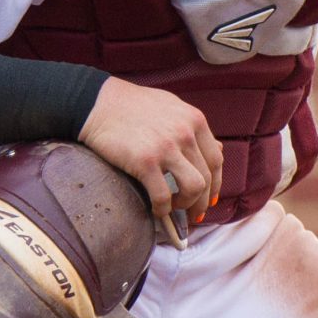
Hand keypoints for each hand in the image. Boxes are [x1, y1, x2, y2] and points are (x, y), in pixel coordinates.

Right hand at [78, 78, 222, 239]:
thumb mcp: (172, 108)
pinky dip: (162, 209)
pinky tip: (156, 209)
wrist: (98, 104)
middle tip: (193, 214)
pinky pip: (163, 196)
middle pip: (206, 178)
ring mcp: (167, 148)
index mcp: (195, 120)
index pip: (216, 160)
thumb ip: (194, 128)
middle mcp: (186, 133)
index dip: (216, 183)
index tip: (210, 197)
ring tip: (174, 207)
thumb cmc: (133, 106)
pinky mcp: (145, 162)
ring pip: (193, 188)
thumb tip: (218, 148)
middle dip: (202, 202)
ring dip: (186, 205)